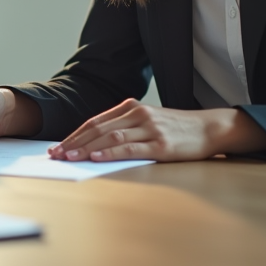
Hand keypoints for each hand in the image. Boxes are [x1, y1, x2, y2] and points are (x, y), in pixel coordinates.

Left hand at [47, 98, 265, 161]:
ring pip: (110, 138)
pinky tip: (97, 158)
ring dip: (86, 149)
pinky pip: (131, 149)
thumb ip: (123, 127)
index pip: (94, 122)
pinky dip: (111, 153)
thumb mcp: (146, 120)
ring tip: (70, 158)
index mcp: (130, 107)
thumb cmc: (175, 128)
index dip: (74, 135)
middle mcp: (137, 114)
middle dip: (74, 143)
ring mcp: (149, 128)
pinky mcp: (161, 145)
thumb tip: (93, 144)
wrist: (209, 128)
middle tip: (56, 155)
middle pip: (98, 129)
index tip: (57, 147)